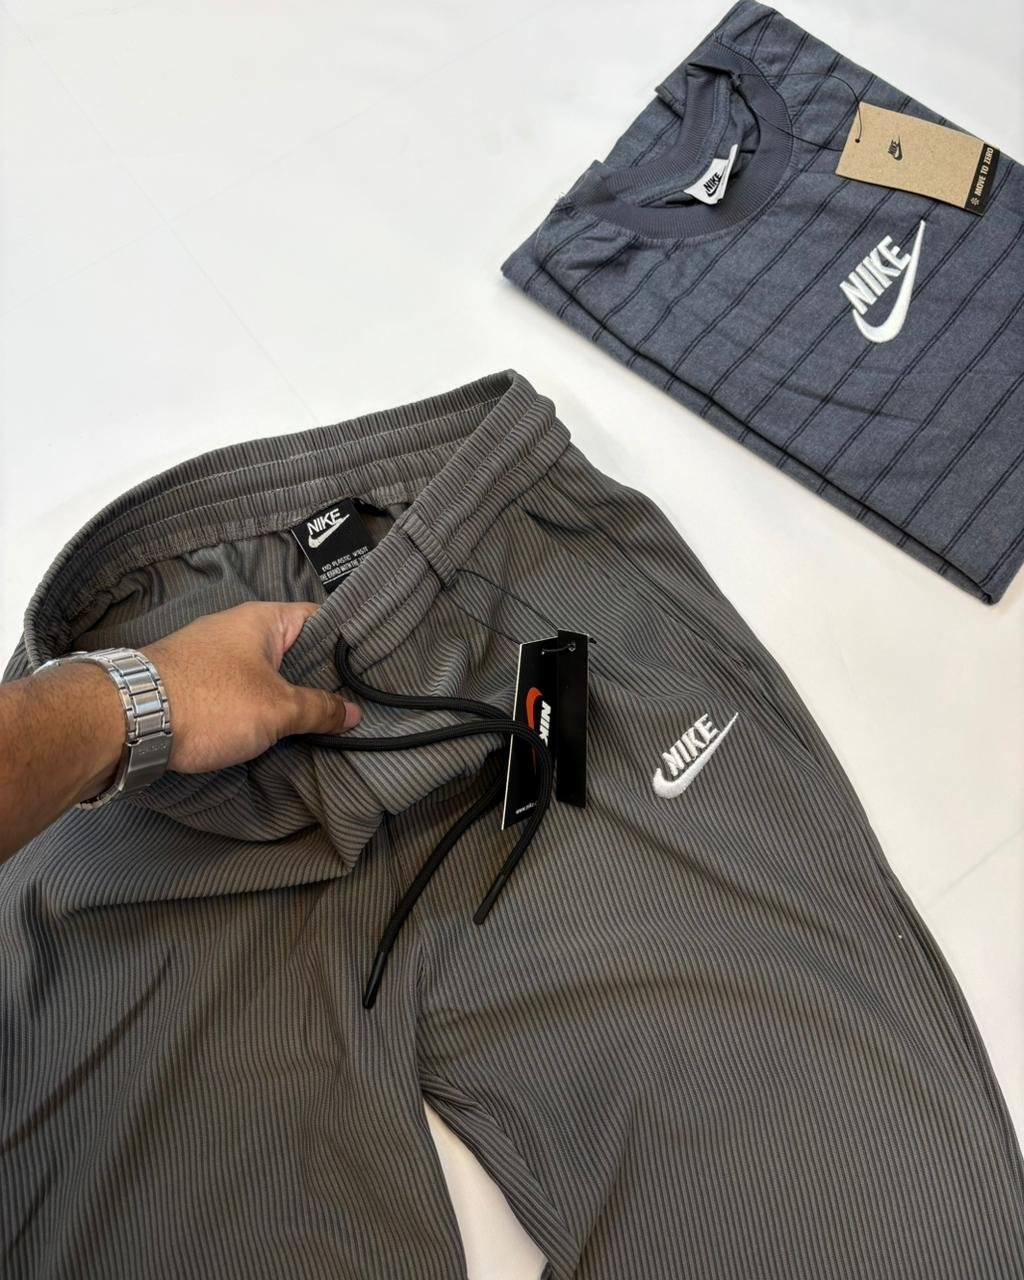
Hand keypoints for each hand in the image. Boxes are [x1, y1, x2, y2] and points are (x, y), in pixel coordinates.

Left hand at [142, 601, 360, 773]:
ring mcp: (212, 656)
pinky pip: (240, 691)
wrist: (128, 720)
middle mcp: (237, 629)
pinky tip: (275, 731)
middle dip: (320, 678)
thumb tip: (354, 713)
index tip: (373, 667)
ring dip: (288, 697)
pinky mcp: (194, 683)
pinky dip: (259, 708)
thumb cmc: (210, 702)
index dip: (348, 641)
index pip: (320, 619)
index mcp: (263, 619)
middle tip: (354, 704)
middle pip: (294, 650)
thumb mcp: (277, 709)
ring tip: (322, 723)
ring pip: (266, 674)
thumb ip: (320, 709)